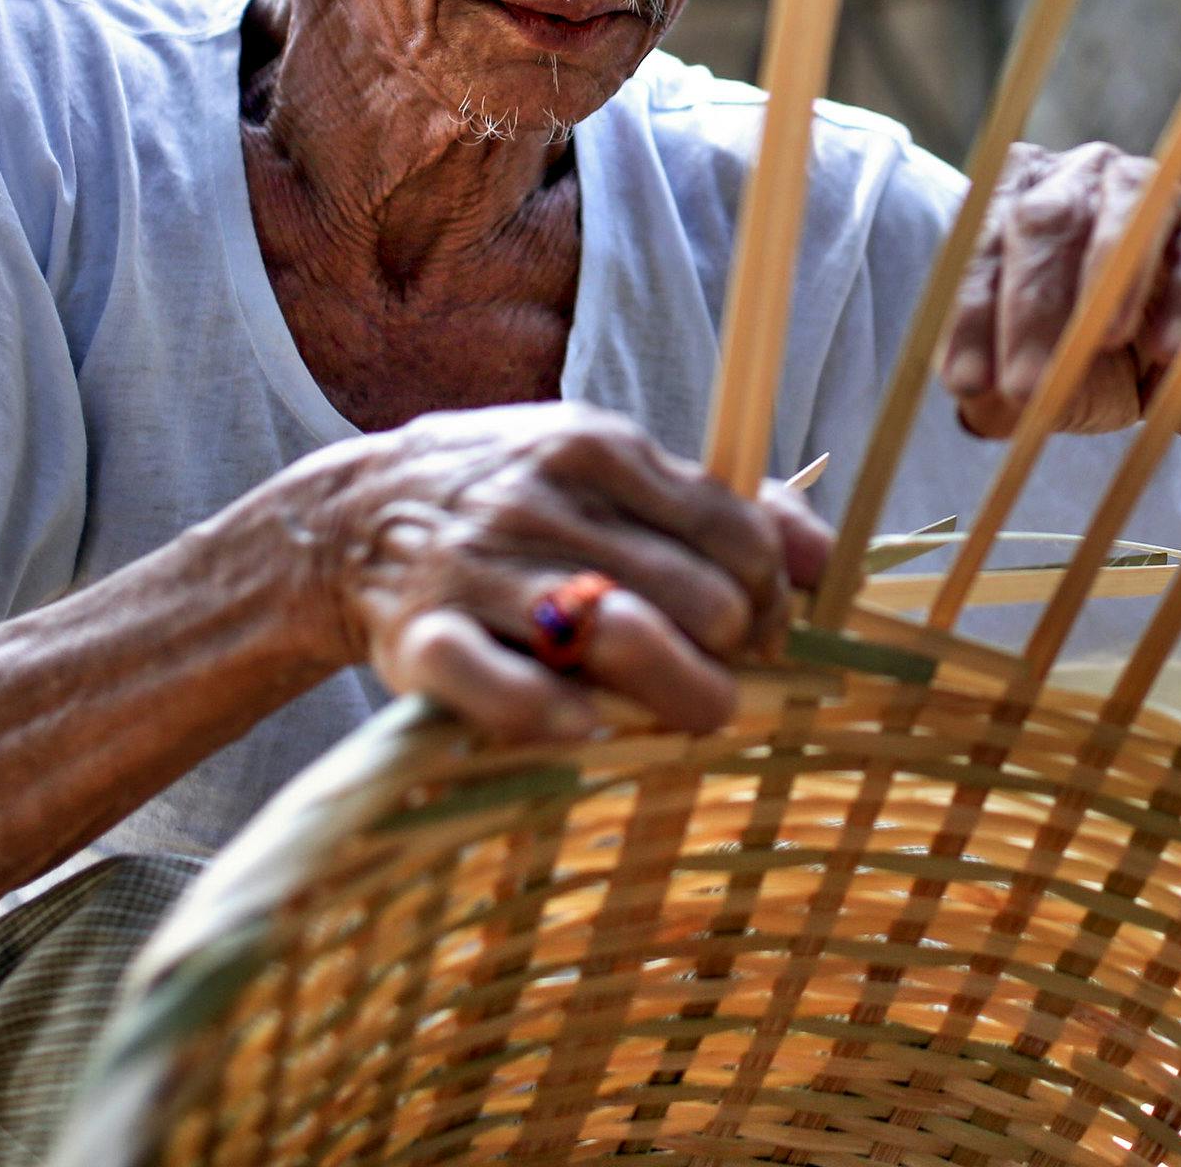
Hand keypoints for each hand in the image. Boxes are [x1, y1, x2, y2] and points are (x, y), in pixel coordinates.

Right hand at [268, 402, 831, 743]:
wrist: (351, 517)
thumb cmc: (517, 500)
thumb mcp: (609, 467)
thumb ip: (718, 505)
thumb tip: (829, 560)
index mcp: (600, 448)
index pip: (736, 533)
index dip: (770, 599)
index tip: (762, 634)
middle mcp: (543, 500)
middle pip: (695, 596)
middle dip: (732, 653)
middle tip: (727, 678)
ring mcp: (479, 568)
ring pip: (614, 636)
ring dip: (676, 692)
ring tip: (696, 715)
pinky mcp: (421, 637)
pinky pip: (497, 686)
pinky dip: (550, 715)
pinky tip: (588, 732)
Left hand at [941, 140, 1180, 439]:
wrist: (1175, 366)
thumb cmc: (1081, 357)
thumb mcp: (1033, 377)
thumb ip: (998, 387)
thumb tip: (983, 398)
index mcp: (1012, 197)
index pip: (980, 245)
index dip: (972, 313)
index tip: (968, 381)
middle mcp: (1077, 177)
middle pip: (1046, 219)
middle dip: (1032, 305)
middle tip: (1025, 384)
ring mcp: (1151, 196)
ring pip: (1125, 212)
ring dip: (1110, 278)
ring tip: (1102, 341)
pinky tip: (1168, 348)